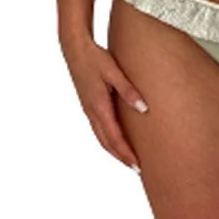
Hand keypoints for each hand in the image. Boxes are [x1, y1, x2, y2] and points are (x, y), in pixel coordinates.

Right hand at [61, 36, 148, 171]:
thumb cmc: (95, 58)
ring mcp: (88, 110)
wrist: (74, 49)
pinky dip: (108, 140)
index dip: (126, 153)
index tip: (137, 165)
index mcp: (98, 106)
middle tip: (137, 169)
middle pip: (107, 143)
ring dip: (115, 151)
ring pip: (101, 137)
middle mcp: (92, 112)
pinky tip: (117, 141)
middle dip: (122, 157)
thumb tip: (144, 108)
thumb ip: (129, 91)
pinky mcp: (88, 105)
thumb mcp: (114, 72)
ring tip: (129, 160)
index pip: (115, 137)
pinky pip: (99, 129)